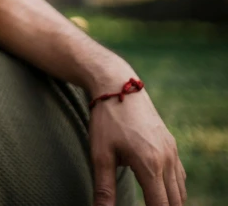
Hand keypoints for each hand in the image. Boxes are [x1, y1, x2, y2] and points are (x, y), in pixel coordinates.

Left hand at [89, 89, 185, 205]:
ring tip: (153, 204)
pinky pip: (179, 175)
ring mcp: (172, 151)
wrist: (118, 85)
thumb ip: (104, 188)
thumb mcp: (99, 155)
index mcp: (150, 165)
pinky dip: (173, 189)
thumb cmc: (106, 120)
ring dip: (170, 202)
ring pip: (179, 190)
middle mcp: (167, 159)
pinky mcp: (171, 144)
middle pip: (174, 201)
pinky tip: (160, 191)